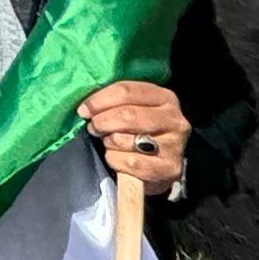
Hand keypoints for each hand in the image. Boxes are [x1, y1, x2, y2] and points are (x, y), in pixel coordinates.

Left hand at [81, 79, 188, 196]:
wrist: (161, 166)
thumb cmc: (141, 132)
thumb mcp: (134, 109)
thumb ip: (116, 102)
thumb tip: (87, 106)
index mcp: (165, 98)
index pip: (127, 91)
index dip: (99, 100)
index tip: (84, 110)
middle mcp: (174, 119)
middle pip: (127, 115)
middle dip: (102, 121)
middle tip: (93, 127)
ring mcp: (174, 145)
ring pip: (124, 139)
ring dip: (108, 142)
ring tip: (108, 143)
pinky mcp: (168, 168)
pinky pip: (129, 162)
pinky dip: (115, 160)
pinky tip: (117, 158)